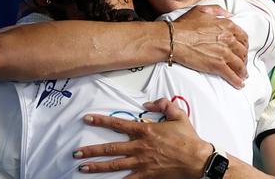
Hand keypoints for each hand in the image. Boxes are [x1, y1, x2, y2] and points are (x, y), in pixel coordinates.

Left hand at [73, 98, 213, 178]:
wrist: (198, 159)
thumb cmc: (188, 138)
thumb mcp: (178, 114)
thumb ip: (163, 104)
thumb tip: (148, 104)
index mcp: (145, 130)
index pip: (118, 124)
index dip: (101, 121)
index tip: (87, 119)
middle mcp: (140, 146)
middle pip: (110, 148)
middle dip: (91, 150)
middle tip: (76, 152)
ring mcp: (142, 162)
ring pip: (114, 165)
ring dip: (96, 166)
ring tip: (82, 167)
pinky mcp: (147, 175)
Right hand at [173, 5, 248, 87]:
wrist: (174, 39)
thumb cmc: (184, 25)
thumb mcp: (202, 10)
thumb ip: (217, 10)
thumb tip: (229, 14)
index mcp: (227, 25)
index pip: (243, 37)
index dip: (244, 45)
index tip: (243, 49)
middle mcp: (229, 39)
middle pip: (243, 52)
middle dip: (244, 59)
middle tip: (242, 63)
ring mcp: (224, 53)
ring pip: (239, 64)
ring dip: (242, 71)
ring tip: (243, 76)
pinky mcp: (217, 65)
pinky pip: (231, 75)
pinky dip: (237, 81)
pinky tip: (239, 84)